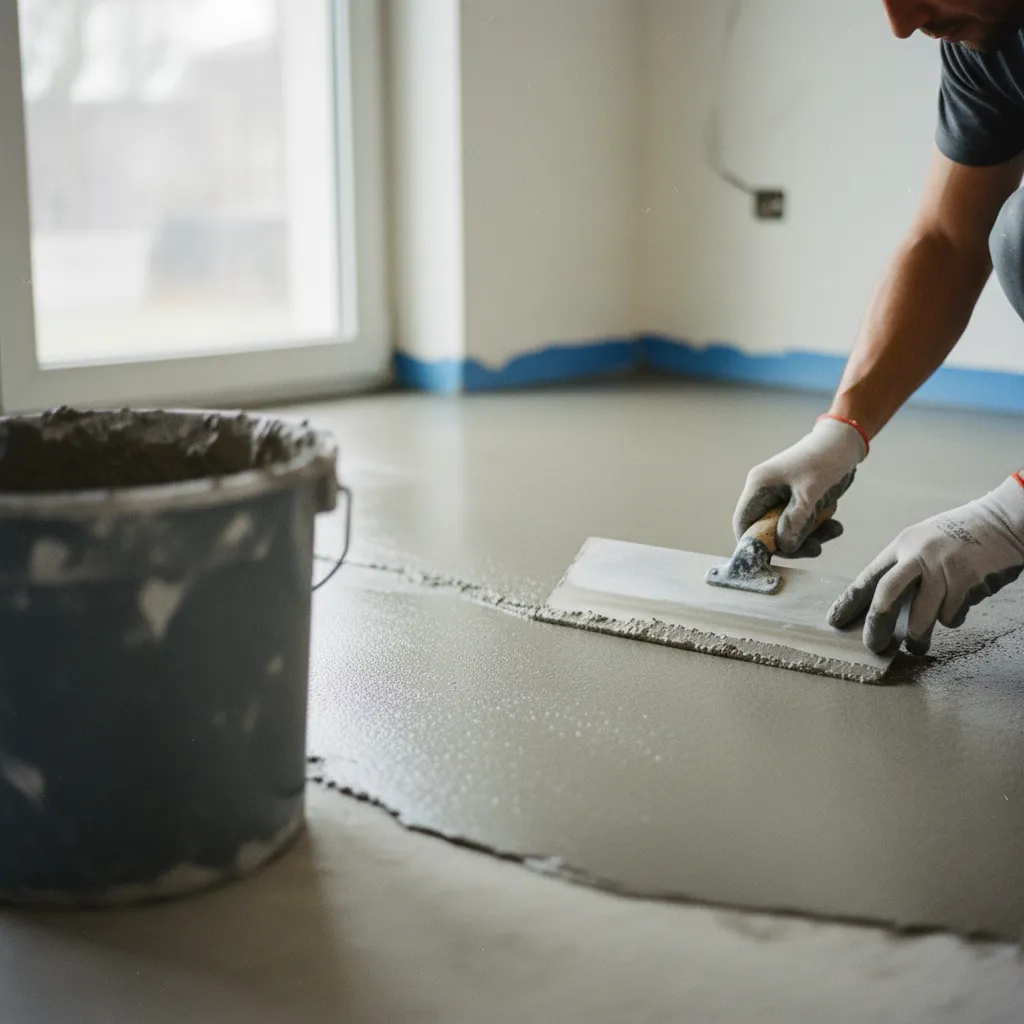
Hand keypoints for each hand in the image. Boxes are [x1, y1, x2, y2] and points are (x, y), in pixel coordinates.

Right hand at [733, 416, 867, 556]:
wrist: (846, 442)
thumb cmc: (825, 461)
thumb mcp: (810, 494)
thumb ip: (795, 523)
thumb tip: (784, 547)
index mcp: (759, 486)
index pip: (743, 523)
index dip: (753, 544)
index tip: (773, 558)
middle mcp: (766, 493)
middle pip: (767, 530)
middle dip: (791, 542)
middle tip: (815, 548)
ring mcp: (781, 497)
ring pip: (787, 529)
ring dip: (809, 535)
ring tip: (833, 530)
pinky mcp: (797, 499)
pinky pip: (801, 522)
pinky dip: (817, 527)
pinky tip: (834, 522)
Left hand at [828, 476, 1023, 654]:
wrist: (1003, 521)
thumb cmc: (960, 535)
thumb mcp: (923, 542)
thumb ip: (904, 567)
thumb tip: (883, 605)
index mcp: (902, 545)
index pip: (867, 577)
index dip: (849, 602)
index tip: (835, 621)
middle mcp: (918, 555)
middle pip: (886, 596)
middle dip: (877, 625)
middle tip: (874, 646)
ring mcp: (943, 568)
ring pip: (921, 615)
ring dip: (917, 636)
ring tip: (917, 647)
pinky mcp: (968, 581)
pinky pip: (952, 614)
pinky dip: (951, 619)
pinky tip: (957, 610)